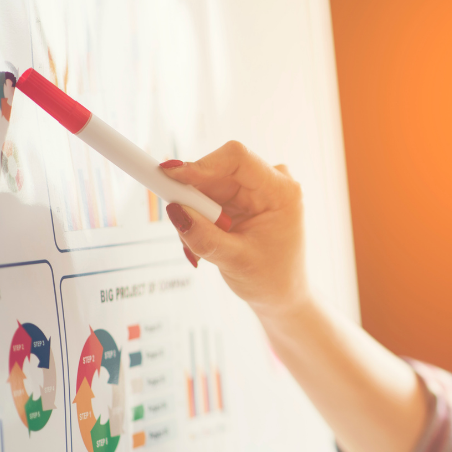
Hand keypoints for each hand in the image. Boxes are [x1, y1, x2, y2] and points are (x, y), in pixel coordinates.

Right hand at [161, 141, 308, 317]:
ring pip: (207, 185)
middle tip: (181, 229)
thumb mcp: (235, 261)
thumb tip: (175, 210)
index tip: (169, 176)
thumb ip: (204, 237)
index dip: (201, 164)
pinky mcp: (242, 197)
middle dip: (193, 199)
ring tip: (199, 249)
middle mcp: (271, 183)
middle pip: (216, 171)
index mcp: (282, 192)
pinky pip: (207, 196)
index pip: (237, 159)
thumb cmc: (270, 279)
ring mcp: (256, 188)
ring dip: (194, 214)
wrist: (280, 293)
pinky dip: (199, 218)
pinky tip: (205, 242)